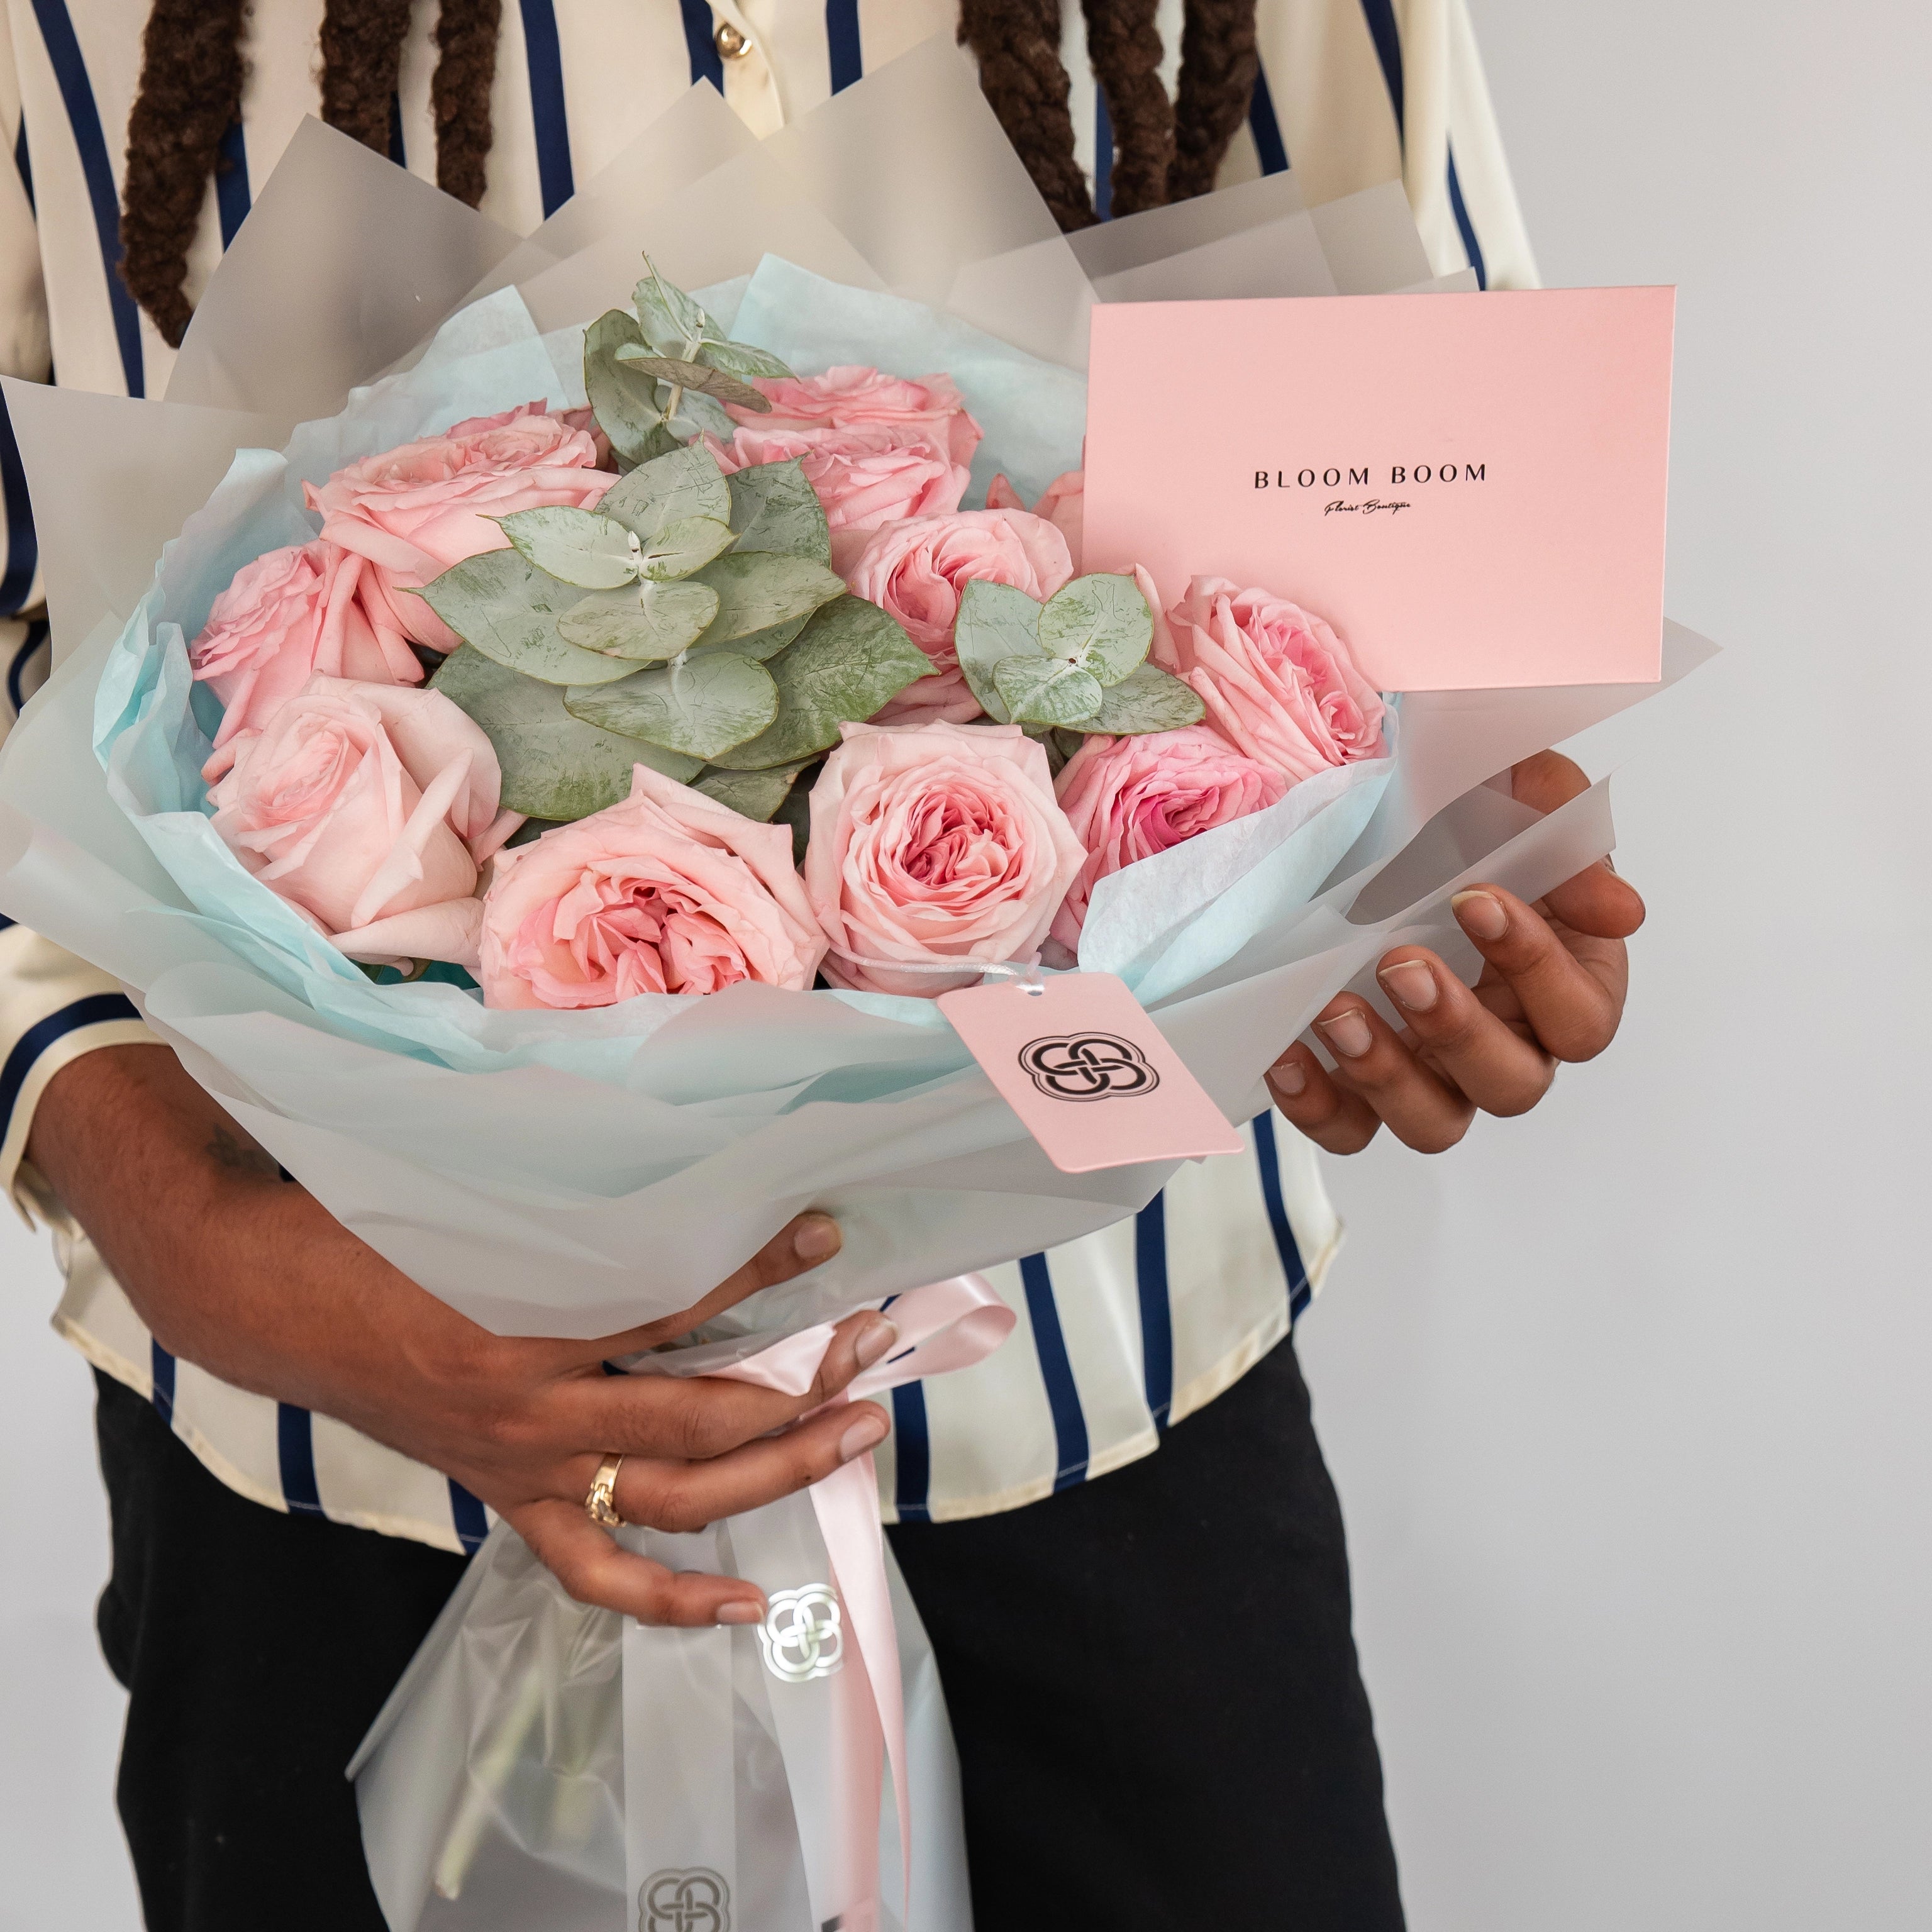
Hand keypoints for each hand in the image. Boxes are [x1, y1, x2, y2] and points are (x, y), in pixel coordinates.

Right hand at [27, 1044, 891, 1626]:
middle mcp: (533, 1412)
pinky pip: (597, 1570)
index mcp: (523, 1326)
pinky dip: (670, 1598)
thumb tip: (676, 1148)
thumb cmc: (374, 1228)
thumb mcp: (476, 1196)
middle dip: (797, 1387)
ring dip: (773, 1473)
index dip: (757, 1271)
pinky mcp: (511, 1497)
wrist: (269, 1295)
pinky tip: (744, 1605)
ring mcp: (525, 1468)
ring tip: (855, 1438)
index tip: (823, 1234)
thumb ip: (572, 1192)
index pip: (674, 1308)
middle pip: (697, 1419)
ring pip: (672, 1499)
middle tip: (869, 1352)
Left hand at [1266, 751, 1644, 1153]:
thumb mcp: (1517, 790)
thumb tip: (1622, 913)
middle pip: (1512, 1086)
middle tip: (1399, 964)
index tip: (1473, 900)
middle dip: (1457, 1031)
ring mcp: (1431, 1071)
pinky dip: (1315, 1106)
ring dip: (1386, 1077)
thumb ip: (1568, 834)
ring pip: (1433, 1123)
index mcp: (1562, 981)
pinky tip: (1285, 1053)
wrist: (1362, 813)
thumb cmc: (1456, 811)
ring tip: (1335, 1012)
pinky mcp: (1357, 1085)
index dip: (1538, 969)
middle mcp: (1505, 1040)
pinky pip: (1346, 1127)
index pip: (1581, 1018)